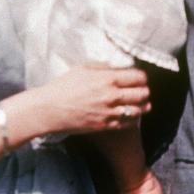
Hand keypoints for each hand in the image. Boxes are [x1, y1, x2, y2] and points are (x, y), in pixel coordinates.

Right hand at [34, 63, 150, 135]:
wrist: (50, 110)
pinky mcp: (106, 126)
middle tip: (141, 90)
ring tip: (139, 103)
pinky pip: (128, 123)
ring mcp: (110, 112)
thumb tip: (119, 66)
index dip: (142, 77)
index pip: (139, 77)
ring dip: (142, 105)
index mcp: (108, 79)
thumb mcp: (83, 68)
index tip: (139, 77)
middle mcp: (112, 96)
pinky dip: (132, 118)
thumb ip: (104, 67)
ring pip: (139, 110)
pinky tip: (128, 113)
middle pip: (143, 93)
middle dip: (144, 90)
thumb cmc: (64, 86)